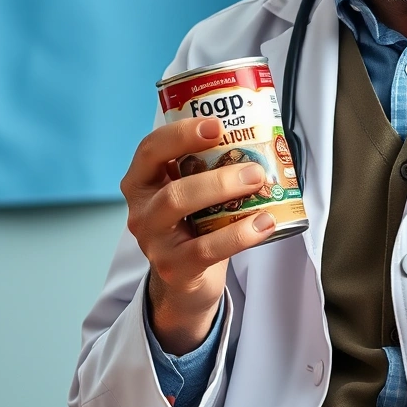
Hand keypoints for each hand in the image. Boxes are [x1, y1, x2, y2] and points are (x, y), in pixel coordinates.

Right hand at [122, 117, 277, 353]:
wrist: (183, 281)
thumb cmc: (192, 226)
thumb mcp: (192, 193)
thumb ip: (210, 168)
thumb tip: (260, 138)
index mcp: (142, 182)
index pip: (151, 149)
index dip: (181, 134)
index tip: (217, 126)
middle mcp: (141, 210)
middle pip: (172, 186)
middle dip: (216, 175)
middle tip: (254, 168)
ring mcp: (154, 241)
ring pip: (181, 209)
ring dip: (225, 194)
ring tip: (259, 186)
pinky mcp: (174, 267)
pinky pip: (206, 249)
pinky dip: (239, 234)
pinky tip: (265, 223)